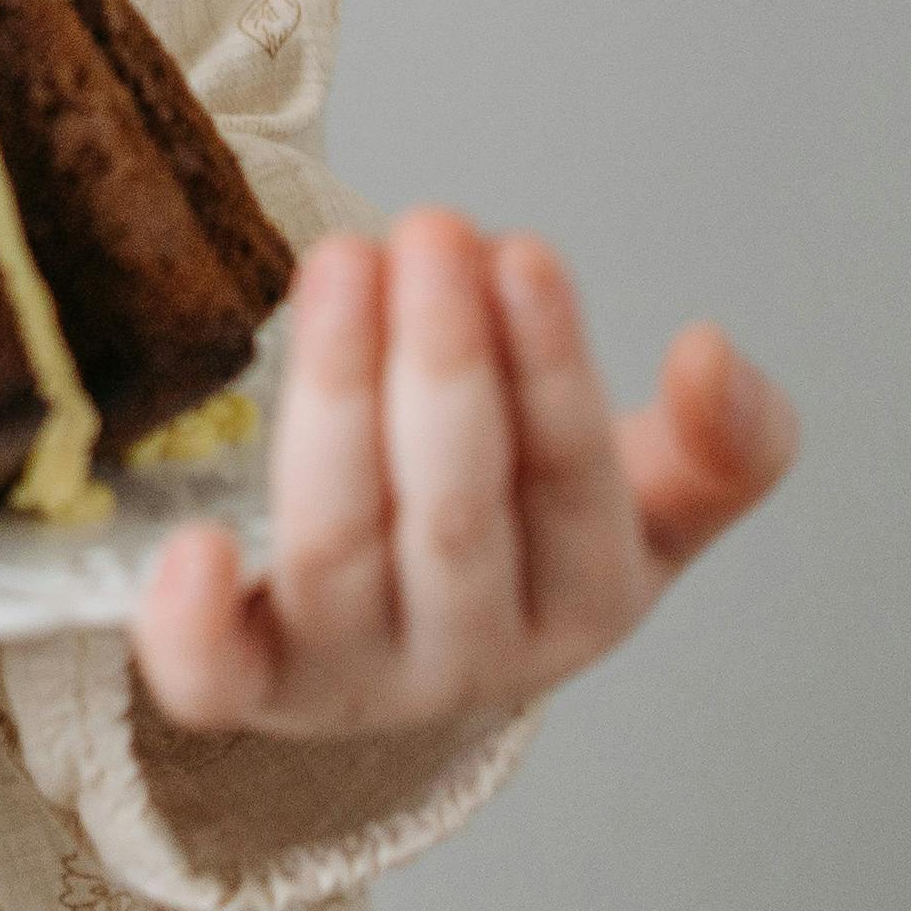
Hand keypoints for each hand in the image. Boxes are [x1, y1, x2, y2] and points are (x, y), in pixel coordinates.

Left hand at [135, 209, 793, 736]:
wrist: (400, 645)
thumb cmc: (520, 540)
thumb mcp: (645, 500)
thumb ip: (720, 443)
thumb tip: (717, 354)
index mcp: (584, 606)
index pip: (573, 487)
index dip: (551, 370)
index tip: (522, 251)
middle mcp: (469, 656)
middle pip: (454, 515)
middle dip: (444, 365)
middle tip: (433, 229)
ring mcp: (349, 675)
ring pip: (337, 546)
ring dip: (336, 399)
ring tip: (341, 264)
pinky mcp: (244, 682)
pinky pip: (211, 678)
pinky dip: (192, 624)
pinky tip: (191, 545)